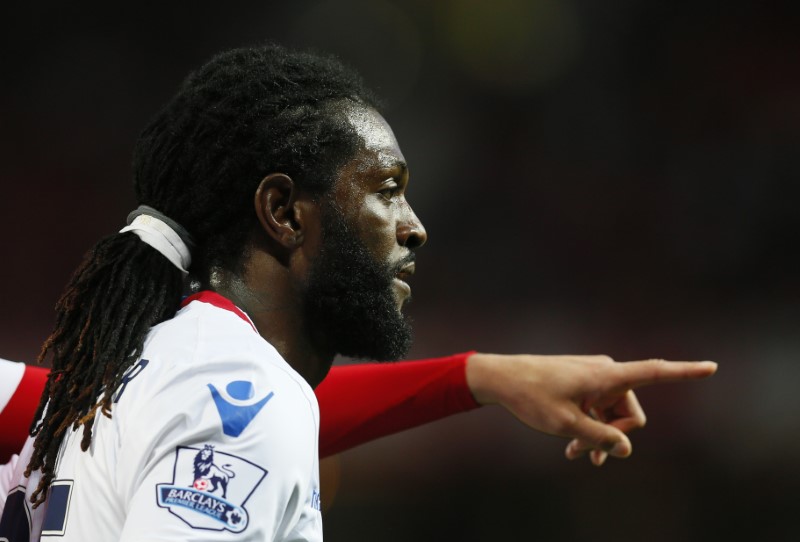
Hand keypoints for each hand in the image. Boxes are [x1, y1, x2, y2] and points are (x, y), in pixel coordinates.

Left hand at [465, 354, 716, 465]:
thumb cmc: (531, 397)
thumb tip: (626, 448)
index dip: (685, 372)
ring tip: (576, 455)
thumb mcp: (566, 425)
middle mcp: (605, 372)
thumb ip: (600, 438)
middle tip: (588, 457)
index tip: (712, 367)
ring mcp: (594, 377)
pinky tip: (574, 447)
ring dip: (600, 434)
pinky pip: (599, 408)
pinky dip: (591, 425)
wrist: (501, 378)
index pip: (654, 372)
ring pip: (614, 413)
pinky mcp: (584, 383)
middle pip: (631, 412)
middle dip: (615, 435)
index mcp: (606, 376)